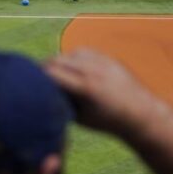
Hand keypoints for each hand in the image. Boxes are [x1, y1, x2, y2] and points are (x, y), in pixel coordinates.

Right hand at [44, 48, 171, 136]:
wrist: (142, 114)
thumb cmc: (106, 121)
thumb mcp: (79, 117)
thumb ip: (60, 101)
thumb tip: (39, 91)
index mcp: (85, 88)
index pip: (50, 72)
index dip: (37, 77)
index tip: (30, 85)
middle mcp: (93, 71)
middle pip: (56, 60)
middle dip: (45, 68)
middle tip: (38, 79)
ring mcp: (102, 62)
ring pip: (68, 54)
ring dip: (59, 63)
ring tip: (56, 75)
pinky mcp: (108, 58)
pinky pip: (82, 52)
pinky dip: (73, 59)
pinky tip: (72, 70)